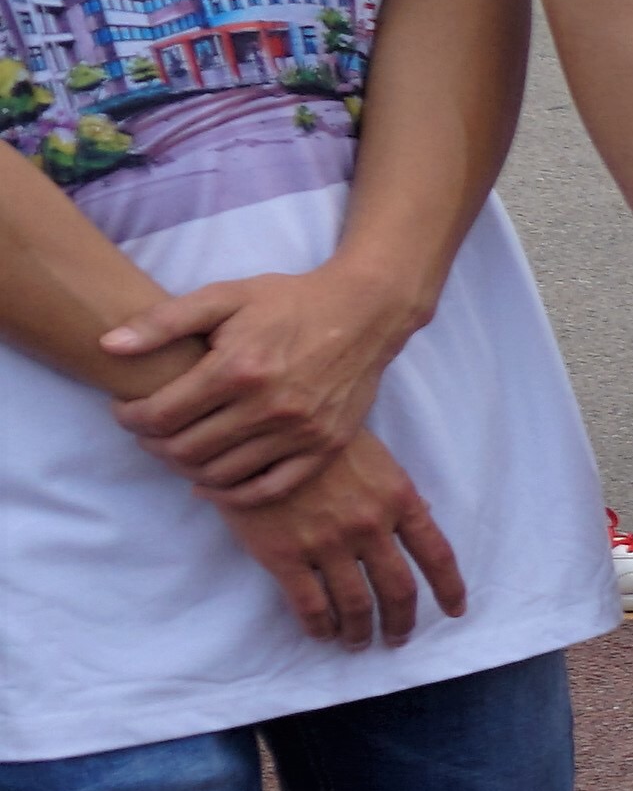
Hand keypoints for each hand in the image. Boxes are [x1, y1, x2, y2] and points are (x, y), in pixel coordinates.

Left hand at [102, 259, 423, 501]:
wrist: (366, 313)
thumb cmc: (289, 302)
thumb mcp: (224, 296)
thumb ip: (163, 321)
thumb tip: (108, 346)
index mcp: (238, 369)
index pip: (161, 414)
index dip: (129, 417)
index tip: (124, 410)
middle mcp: (270, 407)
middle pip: (185, 449)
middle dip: (152, 443)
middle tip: (147, 430)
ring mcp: (301, 432)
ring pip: (221, 473)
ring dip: (185, 467)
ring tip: (177, 448)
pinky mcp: (325, 447)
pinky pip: (269, 489)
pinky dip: (232, 494)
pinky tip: (210, 482)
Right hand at [205, 428, 463, 650]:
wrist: (255, 426)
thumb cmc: (317, 437)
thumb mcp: (373, 456)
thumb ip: (396, 491)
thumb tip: (425, 514)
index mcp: (398, 498)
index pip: (437, 554)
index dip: (449, 588)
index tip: (454, 611)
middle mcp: (369, 525)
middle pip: (399, 589)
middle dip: (402, 621)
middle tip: (398, 638)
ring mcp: (327, 542)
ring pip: (357, 605)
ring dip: (361, 632)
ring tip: (358, 643)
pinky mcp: (284, 554)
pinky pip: (311, 605)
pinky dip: (320, 627)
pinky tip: (322, 634)